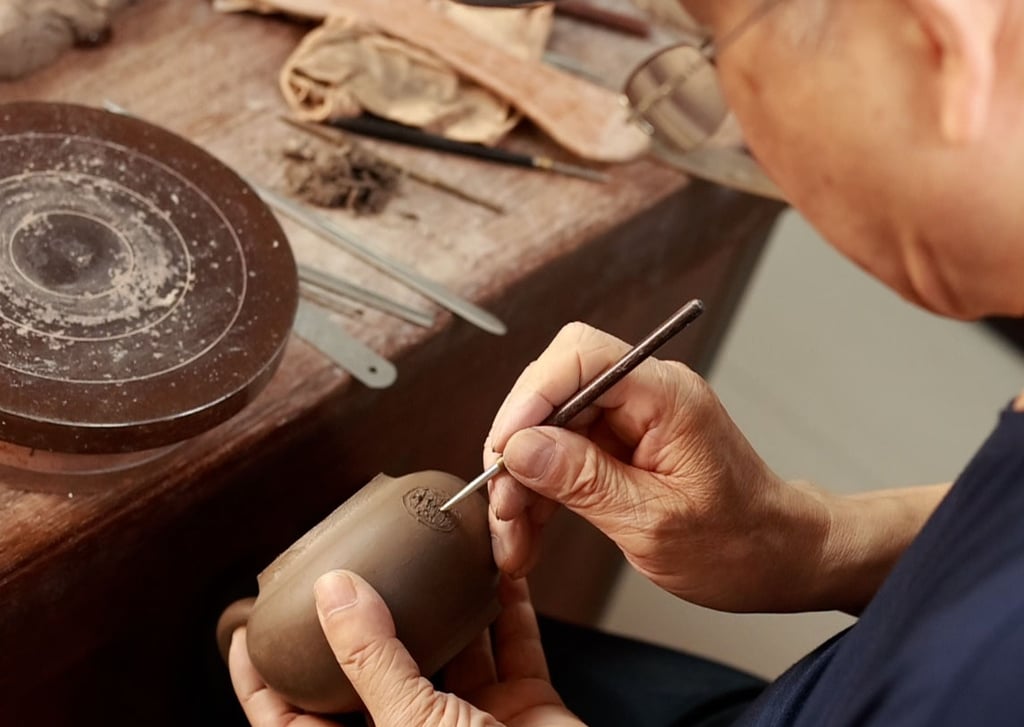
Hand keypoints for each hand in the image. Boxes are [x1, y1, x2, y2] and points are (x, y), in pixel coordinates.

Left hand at [229, 572, 583, 726]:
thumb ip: (372, 658)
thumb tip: (333, 594)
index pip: (293, 720)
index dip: (264, 676)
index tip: (249, 626)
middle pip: (373, 669)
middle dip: (364, 616)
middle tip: (347, 565)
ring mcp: (471, 723)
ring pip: (448, 648)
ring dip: (443, 601)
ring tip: (426, 551)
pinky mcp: (523, 708)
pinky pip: (512, 645)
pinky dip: (508, 606)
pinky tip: (494, 568)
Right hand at [485, 322, 835, 612]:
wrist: (780, 559)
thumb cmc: (741, 544)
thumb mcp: (654, 524)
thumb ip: (584, 481)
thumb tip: (521, 448)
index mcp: (667, 397)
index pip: (581, 357)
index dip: (531, 395)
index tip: (504, 447)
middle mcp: (648, 395)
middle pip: (554, 392)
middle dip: (518, 449)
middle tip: (503, 506)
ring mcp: (633, 419)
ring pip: (550, 428)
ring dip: (523, 480)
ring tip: (514, 538)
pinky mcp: (622, 444)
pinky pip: (564, 454)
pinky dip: (541, 491)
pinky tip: (530, 533)